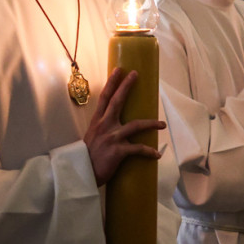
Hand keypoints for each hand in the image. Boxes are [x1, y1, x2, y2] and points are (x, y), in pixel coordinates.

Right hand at [84, 68, 165, 185]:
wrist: (82, 173)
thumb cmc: (87, 157)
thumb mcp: (91, 137)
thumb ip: (102, 129)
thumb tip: (113, 125)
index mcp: (97, 121)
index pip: (104, 97)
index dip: (111, 83)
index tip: (118, 70)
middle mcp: (104, 126)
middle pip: (117, 101)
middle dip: (126, 86)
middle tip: (135, 74)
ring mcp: (112, 137)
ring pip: (135, 125)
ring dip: (151, 124)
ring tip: (162, 125)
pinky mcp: (118, 151)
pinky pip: (138, 149)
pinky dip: (149, 152)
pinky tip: (157, 154)